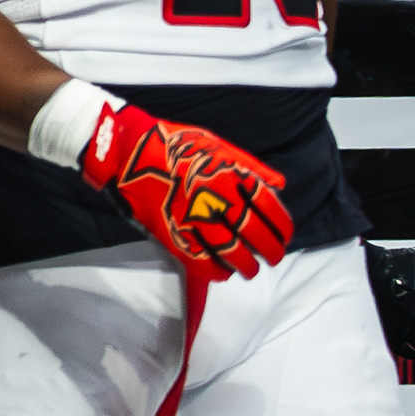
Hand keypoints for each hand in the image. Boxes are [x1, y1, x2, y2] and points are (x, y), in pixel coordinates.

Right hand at [75, 98, 293, 282]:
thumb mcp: (217, 145)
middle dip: (270, 251)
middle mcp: (217, 200)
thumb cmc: (174, 144)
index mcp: (231, 176)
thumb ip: (250, 167)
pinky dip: (217, 271)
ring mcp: (194, 219)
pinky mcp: (172, 233)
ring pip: (232, 254)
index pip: (270, 209)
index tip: (285, 236)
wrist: (128, 150)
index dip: (282, 227)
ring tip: (250, 269)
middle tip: (273, 257)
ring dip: (246, 266)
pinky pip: (201, 261)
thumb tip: (278, 186)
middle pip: (255, 235)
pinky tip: (223, 271)